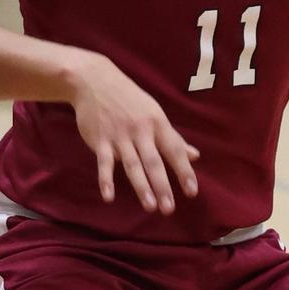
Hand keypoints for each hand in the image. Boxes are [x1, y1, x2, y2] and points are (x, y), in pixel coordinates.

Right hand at [66, 53, 199, 214]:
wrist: (94, 81)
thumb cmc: (130, 100)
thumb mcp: (154, 113)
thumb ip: (173, 138)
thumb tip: (194, 156)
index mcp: (158, 124)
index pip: (174, 151)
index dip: (184, 172)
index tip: (192, 192)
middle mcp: (141, 131)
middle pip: (154, 163)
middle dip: (163, 186)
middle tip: (169, 209)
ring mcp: (119, 136)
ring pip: (132, 165)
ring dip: (141, 187)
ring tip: (150, 207)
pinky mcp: (100, 140)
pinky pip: (104, 163)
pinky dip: (106, 180)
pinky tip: (109, 197)